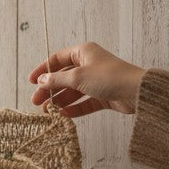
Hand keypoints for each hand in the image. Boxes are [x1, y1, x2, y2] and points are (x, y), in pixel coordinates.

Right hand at [28, 43, 144, 116]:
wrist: (137, 91)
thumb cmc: (109, 77)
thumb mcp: (78, 76)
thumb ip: (57, 80)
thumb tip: (41, 80)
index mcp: (83, 53)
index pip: (57, 59)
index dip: (43, 70)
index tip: (31, 81)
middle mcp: (89, 65)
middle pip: (63, 77)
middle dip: (49, 89)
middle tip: (37, 101)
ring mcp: (96, 81)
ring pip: (73, 91)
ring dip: (60, 101)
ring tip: (49, 112)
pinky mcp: (103, 95)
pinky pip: (84, 102)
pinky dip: (74, 108)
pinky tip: (64, 115)